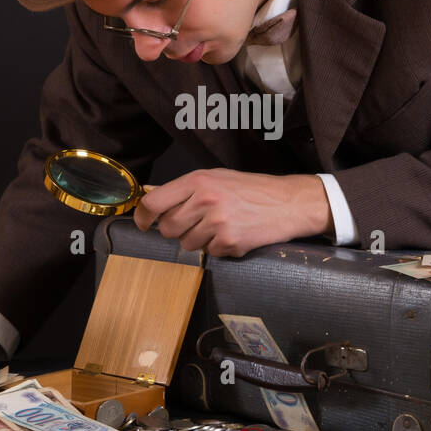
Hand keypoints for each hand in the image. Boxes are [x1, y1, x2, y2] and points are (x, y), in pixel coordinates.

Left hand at [132, 169, 333, 256]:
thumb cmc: (251, 189)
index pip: (154, 202)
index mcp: (198, 181)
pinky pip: (209, 253)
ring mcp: (217, 223)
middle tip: (194, 223)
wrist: (288, 203)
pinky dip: (218, 248)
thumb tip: (150, 197)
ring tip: (220, 226)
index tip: (143, 223)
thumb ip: (184, 188)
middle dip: (176, 230)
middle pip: (167, 228)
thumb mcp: (216, 177)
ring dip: (199, 240)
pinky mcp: (230, 242)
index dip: (142, 216)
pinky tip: (234, 234)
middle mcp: (205, 200)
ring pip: (187, 244)